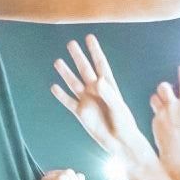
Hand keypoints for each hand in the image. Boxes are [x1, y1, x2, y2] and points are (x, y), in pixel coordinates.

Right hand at [52, 34, 156, 163]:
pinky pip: (68, 102)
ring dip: (66, 73)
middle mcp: (96, 91)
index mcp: (109, 86)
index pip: (100, 64)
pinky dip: (61, 95)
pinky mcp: (81, 113)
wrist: (120, 142)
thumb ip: (108, 94)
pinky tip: (54, 86)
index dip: (95, 51)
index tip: (89, 37)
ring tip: (58, 61)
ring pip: (74, 83)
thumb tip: (98, 79)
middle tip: (70, 43)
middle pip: (85, 70)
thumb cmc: (125, 124)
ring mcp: (87, 101)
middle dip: (78, 57)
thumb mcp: (118, 107)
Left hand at [150, 67, 179, 179]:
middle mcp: (175, 106)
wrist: (179, 156)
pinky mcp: (155, 120)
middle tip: (167, 92)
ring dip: (158, 100)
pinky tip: (163, 125)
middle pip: (164, 86)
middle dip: (165, 87)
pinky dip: (158, 116)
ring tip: (162, 107)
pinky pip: (155, 113)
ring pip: (154, 97)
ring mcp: (163, 113)